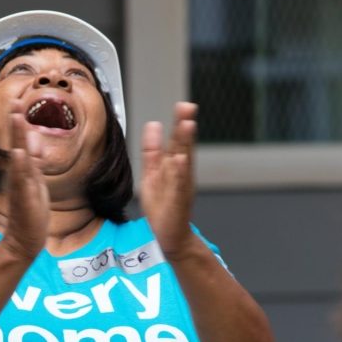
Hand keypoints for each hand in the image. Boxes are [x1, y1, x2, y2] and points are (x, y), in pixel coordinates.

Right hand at [1, 107, 48, 259]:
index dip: (19, 122)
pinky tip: (19, 154)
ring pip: (20, 157)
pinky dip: (20, 166)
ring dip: (18, 137)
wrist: (24, 238)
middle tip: (15, 102)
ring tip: (17, 118)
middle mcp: (19, 174)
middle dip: (16, 123)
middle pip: (17, 143)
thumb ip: (35, 160)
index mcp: (23, 170)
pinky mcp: (24, 197)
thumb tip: (34, 138)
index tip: (18, 102)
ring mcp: (21, 185)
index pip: (20, 141)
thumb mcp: (35, 180)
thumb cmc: (30, 211)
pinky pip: (22, 179)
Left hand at [139, 102, 197, 259]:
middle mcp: (181, 174)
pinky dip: (179, 172)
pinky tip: (180, 160)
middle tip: (188, 108)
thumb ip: (152, 151)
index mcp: (174, 167)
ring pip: (183, 162)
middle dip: (185, 127)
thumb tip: (152, 125)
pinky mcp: (177, 201)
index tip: (183, 105)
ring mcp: (181, 187)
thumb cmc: (162, 207)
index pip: (178, 141)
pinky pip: (178, 185)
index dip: (180, 123)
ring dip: (186, 144)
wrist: (170, 236)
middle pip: (184, 147)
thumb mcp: (152, 174)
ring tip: (187, 125)